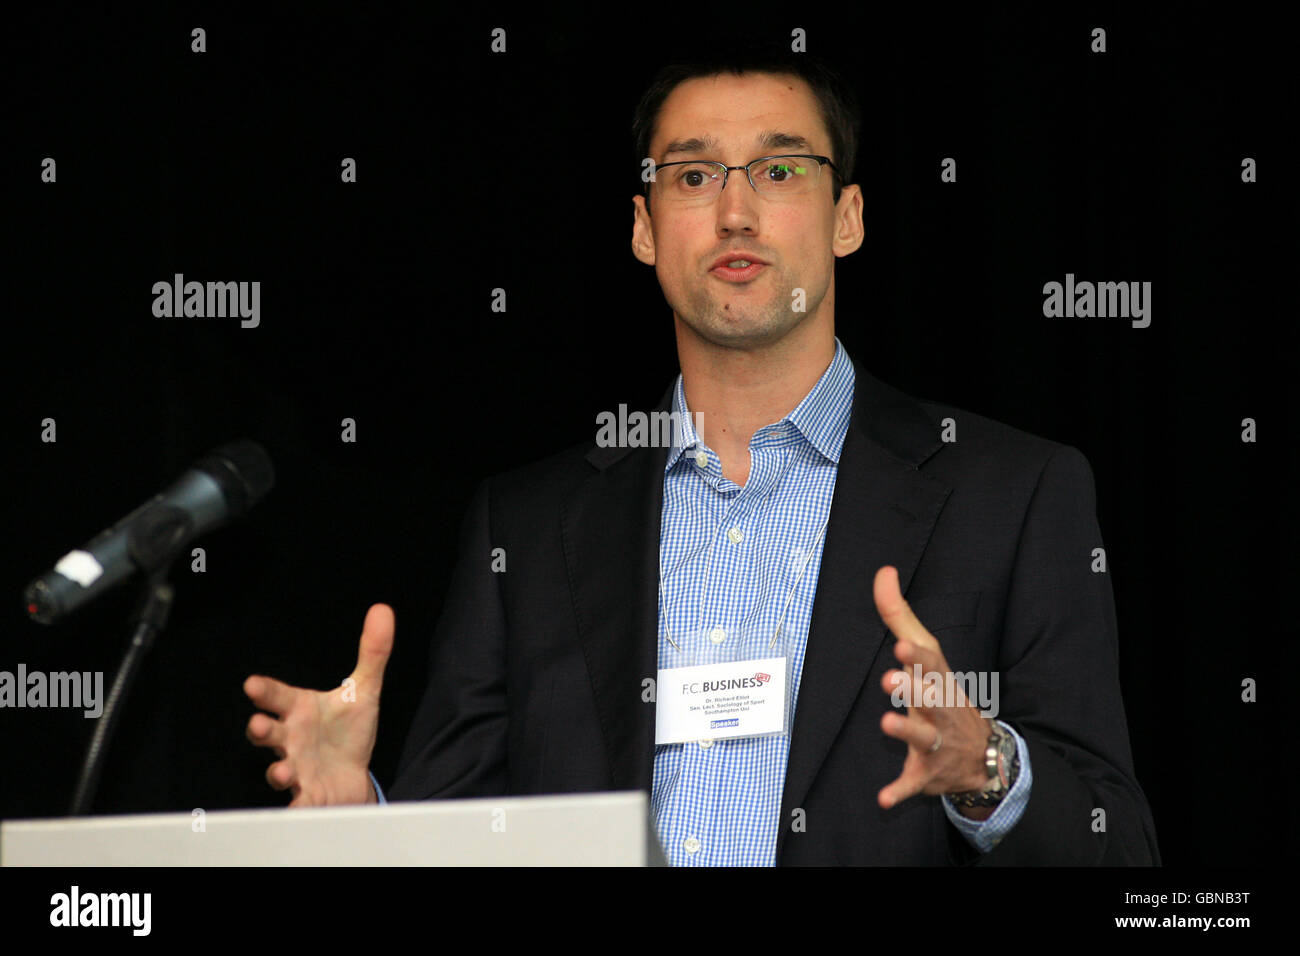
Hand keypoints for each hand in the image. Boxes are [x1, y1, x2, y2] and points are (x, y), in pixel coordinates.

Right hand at [244, 603, 394, 806]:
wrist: (351, 777)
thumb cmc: (346, 732)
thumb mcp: (363, 691)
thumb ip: (372, 653)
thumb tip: (383, 610)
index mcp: (300, 710)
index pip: (278, 697)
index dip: (265, 691)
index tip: (252, 684)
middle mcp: (291, 739)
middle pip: (268, 733)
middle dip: (260, 729)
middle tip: (257, 725)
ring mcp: (296, 768)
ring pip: (278, 770)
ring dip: (278, 771)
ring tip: (284, 772)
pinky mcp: (307, 795)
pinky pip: (297, 803)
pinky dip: (295, 807)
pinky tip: (297, 807)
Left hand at [872, 567, 992, 813]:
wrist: (983, 757)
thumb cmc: (942, 695)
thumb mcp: (925, 657)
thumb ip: (900, 616)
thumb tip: (883, 571)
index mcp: (939, 681)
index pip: (930, 666)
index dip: (916, 656)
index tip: (901, 646)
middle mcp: (941, 710)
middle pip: (929, 698)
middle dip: (912, 688)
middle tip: (889, 678)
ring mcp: (936, 743)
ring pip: (923, 737)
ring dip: (905, 732)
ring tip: (886, 723)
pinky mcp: (926, 773)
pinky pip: (913, 785)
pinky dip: (900, 792)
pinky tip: (883, 799)